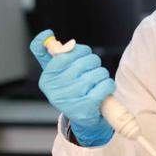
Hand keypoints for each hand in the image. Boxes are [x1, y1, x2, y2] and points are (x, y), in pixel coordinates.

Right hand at [29, 30, 115, 146]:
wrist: (83, 119)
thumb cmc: (71, 90)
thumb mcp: (57, 73)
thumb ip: (51, 53)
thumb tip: (51, 36)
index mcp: (47, 78)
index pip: (63, 54)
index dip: (79, 50)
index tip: (82, 53)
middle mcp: (55, 90)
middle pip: (83, 62)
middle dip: (93, 62)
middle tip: (93, 68)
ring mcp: (70, 100)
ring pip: (96, 73)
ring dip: (102, 74)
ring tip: (98, 80)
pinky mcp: (85, 108)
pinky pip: (104, 86)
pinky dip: (108, 84)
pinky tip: (105, 87)